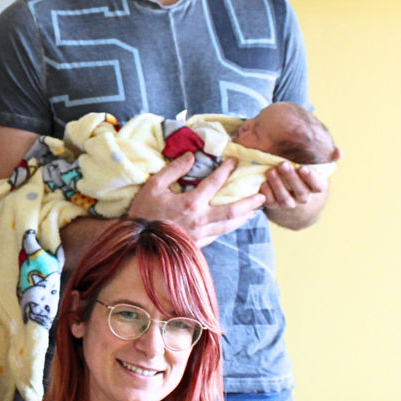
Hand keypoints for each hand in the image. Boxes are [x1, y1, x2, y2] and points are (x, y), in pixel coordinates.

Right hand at [129, 157, 263, 247]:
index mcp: (190, 203)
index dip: (226, 170)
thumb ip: (174, 170)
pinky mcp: (197, 244)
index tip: (235, 161)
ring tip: (255, 210)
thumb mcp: (154, 186)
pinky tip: (234, 223)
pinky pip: (218, 235)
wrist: (137, 243)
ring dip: (244, 217)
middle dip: (249, 202)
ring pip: (228, 226)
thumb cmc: (143, 212)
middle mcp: (200, 219)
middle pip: (232, 210)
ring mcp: (200, 234)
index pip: (214, 183)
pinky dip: (229, 228)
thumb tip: (192, 156)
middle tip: (263, 195)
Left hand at [258, 158, 333, 210]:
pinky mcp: (274, 205)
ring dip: (278, 185)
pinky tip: (263, 183)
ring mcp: (289, 202)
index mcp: (316, 187)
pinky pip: (270, 202)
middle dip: (291, 178)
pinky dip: (266, 193)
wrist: (291, 192)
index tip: (303, 168)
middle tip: (283, 164)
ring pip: (285, 199)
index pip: (318, 186)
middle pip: (300, 192)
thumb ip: (327, 158)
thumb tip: (339, 152)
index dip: (311, 178)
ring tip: (271, 171)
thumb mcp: (316, 165)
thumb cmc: (304, 174)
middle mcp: (303, 197)